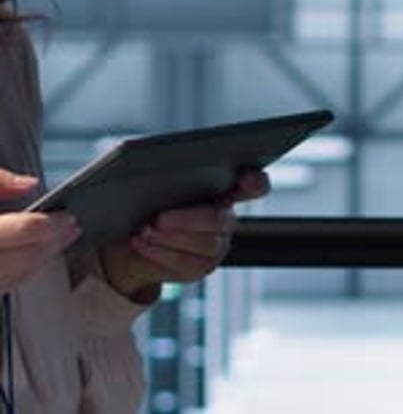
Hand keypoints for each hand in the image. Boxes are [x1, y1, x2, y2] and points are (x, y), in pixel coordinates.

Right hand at [0, 169, 81, 294]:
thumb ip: (0, 181)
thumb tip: (29, 183)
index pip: (25, 230)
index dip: (53, 224)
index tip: (70, 218)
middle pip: (26, 257)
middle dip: (54, 243)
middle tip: (74, 229)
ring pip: (18, 276)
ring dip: (43, 259)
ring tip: (61, 241)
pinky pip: (6, 286)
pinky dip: (24, 271)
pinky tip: (35, 258)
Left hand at [100, 169, 269, 302]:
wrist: (132, 228)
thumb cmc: (145, 189)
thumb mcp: (152, 170)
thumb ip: (162, 161)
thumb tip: (138, 151)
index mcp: (226, 185)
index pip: (255, 184)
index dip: (255, 182)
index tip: (246, 178)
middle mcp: (227, 216)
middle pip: (220, 219)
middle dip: (188, 219)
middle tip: (158, 218)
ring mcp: (217, 244)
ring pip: (206, 244)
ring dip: (170, 237)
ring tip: (144, 229)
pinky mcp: (201, 266)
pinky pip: (187, 264)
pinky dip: (160, 252)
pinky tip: (140, 241)